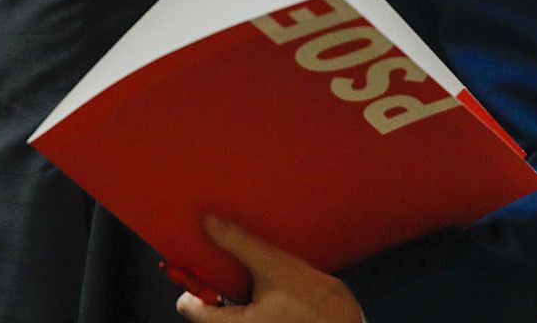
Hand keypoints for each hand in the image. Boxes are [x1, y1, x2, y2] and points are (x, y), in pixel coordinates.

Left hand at [177, 216, 363, 322]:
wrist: (346, 321)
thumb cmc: (316, 304)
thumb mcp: (274, 266)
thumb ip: (239, 244)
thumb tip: (210, 224)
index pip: (190, 307)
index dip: (190, 281)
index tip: (193, 260)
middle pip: (207, 305)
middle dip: (212, 279)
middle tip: (220, 254)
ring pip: (227, 305)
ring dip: (231, 283)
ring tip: (245, 262)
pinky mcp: (267, 322)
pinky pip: (244, 307)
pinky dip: (246, 290)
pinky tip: (262, 275)